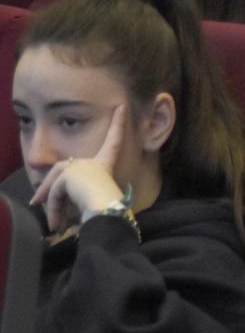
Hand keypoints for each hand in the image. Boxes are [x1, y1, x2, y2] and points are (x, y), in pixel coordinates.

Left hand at [30, 104, 129, 231]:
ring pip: (56, 183)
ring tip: (54, 225)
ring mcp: (81, 166)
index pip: (114, 141)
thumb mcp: (92, 200)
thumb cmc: (106, 210)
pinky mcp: (69, 174)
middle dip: (48, 189)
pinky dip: (53, 208)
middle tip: (35, 204)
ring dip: (52, 205)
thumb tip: (64, 206)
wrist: (107, 213)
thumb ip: (78, 196)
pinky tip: (55, 222)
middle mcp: (94, 162)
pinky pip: (55, 191)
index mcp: (105, 165)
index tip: (121, 107)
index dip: (118, 124)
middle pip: (62, 172)